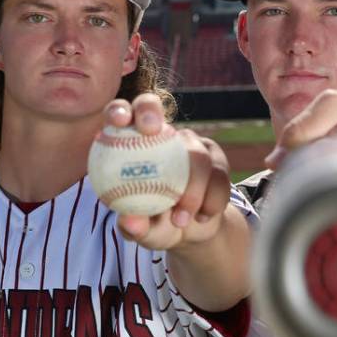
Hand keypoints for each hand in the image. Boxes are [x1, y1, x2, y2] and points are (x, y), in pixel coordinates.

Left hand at [103, 94, 232, 251]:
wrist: (193, 232)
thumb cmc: (157, 226)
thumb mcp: (143, 232)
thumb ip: (135, 227)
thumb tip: (129, 221)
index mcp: (130, 144)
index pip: (119, 116)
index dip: (118, 111)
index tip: (119, 121)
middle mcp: (158, 134)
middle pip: (150, 104)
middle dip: (149, 110)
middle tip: (151, 130)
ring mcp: (188, 142)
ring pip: (194, 152)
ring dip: (192, 189)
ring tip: (181, 220)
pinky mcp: (215, 156)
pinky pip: (218, 174)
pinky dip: (212, 200)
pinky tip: (203, 216)